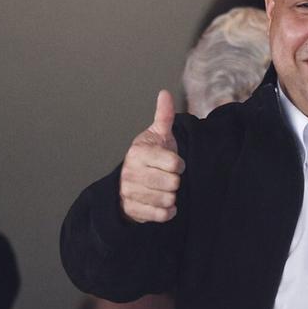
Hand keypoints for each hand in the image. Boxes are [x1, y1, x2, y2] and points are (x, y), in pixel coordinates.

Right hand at [119, 90, 185, 222]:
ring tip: (164, 189)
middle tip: (168, 177)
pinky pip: (161, 215)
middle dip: (175, 181)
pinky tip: (164, 204)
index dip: (179, 164)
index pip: (174, 163)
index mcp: (139, 153)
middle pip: (173, 183)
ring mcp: (131, 192)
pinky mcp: (134, 210)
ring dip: (171, 196)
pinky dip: (167, 211)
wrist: (128, 183)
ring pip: (168, 199)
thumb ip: (163, 116)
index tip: (174, 163)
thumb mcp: (156, 135)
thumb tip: (165, 93)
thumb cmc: (149, 158)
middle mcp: (131, 173)